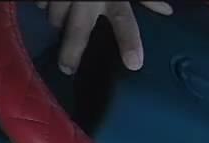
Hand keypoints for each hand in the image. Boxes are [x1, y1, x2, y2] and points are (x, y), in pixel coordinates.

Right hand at [35, 1, 173, 75]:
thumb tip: (166, 10)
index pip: (123, 20)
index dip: (129, 42)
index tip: (134, 64)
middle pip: (78, 31)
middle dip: (72, 53)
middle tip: (67, 70)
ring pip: (55, 17)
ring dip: (57, 24)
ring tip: (58, 29)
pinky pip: (42, 1)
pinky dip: (46, 3)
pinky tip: (48, 4)